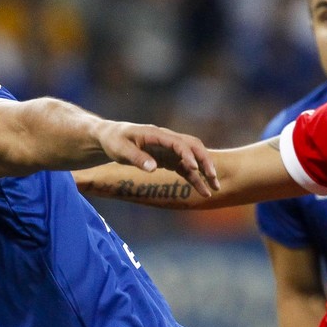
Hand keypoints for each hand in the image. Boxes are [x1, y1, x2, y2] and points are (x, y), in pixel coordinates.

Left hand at [95, 121, 219, 196]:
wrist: (111, 138)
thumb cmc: (115, 141)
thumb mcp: (121, 149)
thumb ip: (137, 158)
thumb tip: (152, 168)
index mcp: (157, 134)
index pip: (177, 142)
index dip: (187, 154)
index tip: (193, 168)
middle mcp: (167, 140)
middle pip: (193, 147)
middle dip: (205, 161)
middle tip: (212, 177)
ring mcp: (170, 149)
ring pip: (194, 158)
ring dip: (205, 171)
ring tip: (215, 188)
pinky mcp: (169, 159)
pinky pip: (186, 169)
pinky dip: (195, 179)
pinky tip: (204, 192)